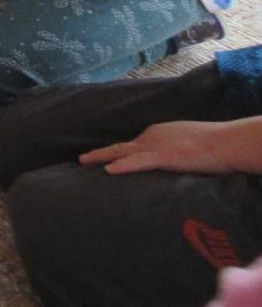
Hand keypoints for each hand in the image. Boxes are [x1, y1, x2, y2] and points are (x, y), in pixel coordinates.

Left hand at [80, 120, 238, 174]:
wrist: (224, 143)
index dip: (117, 153)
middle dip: (100, 153)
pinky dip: (123, 166)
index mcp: (156, 136)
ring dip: (102, 157)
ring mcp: (155, 147)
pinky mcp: (164, 157)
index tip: (103, 159)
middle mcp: (150, 139)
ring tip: (83, 162)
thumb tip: (168, 161)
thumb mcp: (185, 146)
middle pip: (120, 147)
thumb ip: (172, 153)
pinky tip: (109, 170)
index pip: (132, 146)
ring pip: (122, 152)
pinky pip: (139, 162)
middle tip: (81, 159)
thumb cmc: (211, 144)